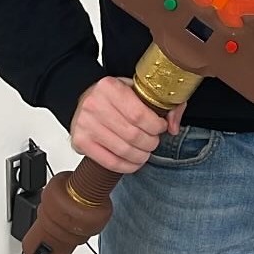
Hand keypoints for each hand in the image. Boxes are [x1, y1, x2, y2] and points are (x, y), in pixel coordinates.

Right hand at [70, 76, 184, 173]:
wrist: (86, 98)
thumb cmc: (115, 95)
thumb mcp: (138, 89)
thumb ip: (163, 103)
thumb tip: (173, 127)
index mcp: (109, 87)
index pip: (139, 115)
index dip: (156, 126)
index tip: (161, 127)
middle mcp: (94, 104)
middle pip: (133, 135)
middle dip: (150, 143)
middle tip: (154, 141)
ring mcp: (85, 124)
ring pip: (123, 150)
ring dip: (141, 156)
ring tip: (145, 152)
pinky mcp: (80, 142)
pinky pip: (110, 162)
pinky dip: (127, 166)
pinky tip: (134, 162)